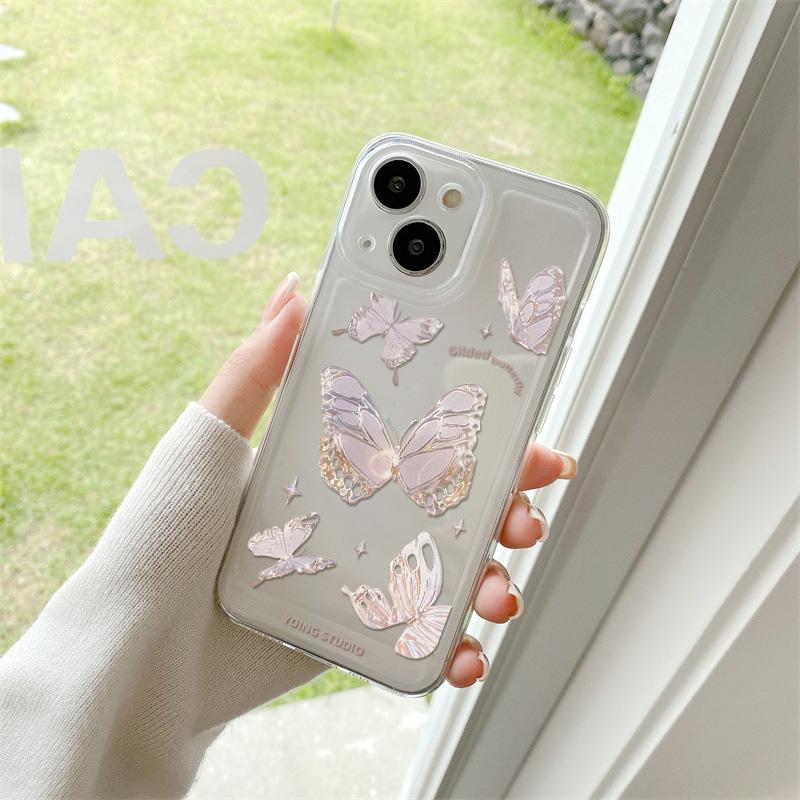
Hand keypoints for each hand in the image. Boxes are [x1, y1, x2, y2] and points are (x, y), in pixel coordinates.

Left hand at [201, 273, 576, 688]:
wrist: (138, 652)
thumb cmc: (164, 535)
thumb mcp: (208, 439)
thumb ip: (256, 368)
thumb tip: (293, 289)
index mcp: (335, 465)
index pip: (422, 439)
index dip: (480, 437)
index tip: (523, 431)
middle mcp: (358, 517)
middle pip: (455, 505)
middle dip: (507, 507)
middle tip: (527, 512)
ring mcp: (363, 578)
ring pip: (453, 573)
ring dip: (495, 580)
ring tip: (498, 592)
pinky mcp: (360, 634)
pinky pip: (425, 638)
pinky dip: (458, 648)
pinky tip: (467, 652)